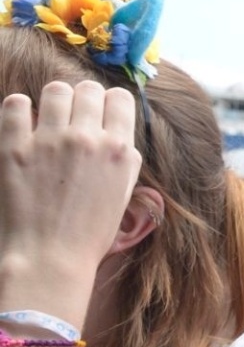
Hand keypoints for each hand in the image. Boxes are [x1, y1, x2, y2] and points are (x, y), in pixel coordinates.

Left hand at [0, 81, 140, 291]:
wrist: (50, 256)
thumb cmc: (90, 232)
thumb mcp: (123, 195)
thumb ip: (126, 161)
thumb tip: (119, 138)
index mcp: (117, 150)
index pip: (119, 98)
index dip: (111, 103)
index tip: (102, 114)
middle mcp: (86, 139)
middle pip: (88, 89)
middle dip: (83, 99)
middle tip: (74, 117)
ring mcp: (48, 141)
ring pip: (55, 90)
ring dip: (54, 100)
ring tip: (48, 118)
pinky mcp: (14, 147)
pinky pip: (16, 104)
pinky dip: (20, 108)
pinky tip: (23, 122)